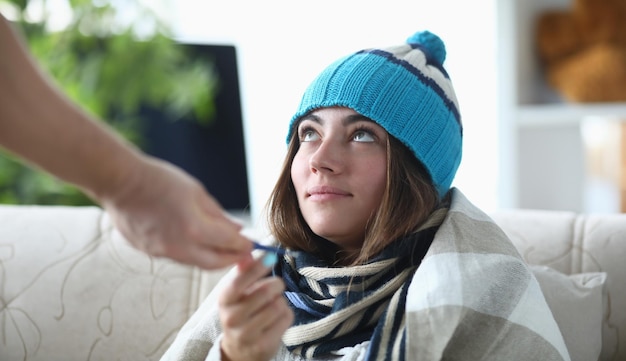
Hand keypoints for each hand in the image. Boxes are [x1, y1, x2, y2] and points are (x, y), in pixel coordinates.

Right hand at [100, 156, 251, 269]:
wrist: (119, 182)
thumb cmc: (160, 180)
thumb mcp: (197, 192)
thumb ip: (219, 215)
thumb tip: (237, 229)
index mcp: (195, 229)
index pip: (230, 244)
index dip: (245, 245)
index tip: (253, 244)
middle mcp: (179, 247)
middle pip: (215, 264)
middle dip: (231, 259)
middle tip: (241, 252)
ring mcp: (162, 253)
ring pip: (195, 262)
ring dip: (211, 257)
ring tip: (221, 245)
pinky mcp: (150, 252)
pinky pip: (177, 257)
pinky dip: (191, 252)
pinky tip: (194, 239)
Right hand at [218, 254, 293, 360]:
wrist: (240, 349)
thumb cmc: (241, 312)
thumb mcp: (237, 293)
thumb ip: (243, 272)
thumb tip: (248, 254)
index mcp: (224, 300)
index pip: (239, 281)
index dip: (257, 267)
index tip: (271, 257)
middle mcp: (231, 318)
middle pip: (265, 292)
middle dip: (276, 284)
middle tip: (277, 285)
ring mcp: (246, 334)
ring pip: (278, 305)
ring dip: (281, 301)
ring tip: (274, 304)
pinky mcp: (263, 345)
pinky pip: (286, 318)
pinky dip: (287, 314)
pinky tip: (278, 318)